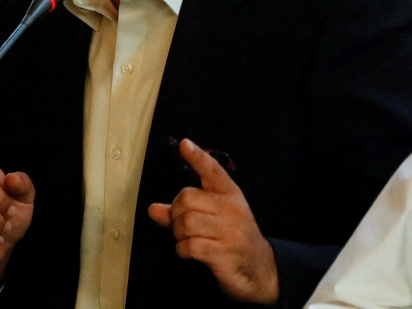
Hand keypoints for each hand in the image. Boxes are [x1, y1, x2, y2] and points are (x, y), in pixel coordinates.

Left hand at [148, 139, 278, 304]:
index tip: (184, 144)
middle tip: (181, 225)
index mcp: (230, 194)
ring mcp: (230, 231)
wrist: (259, 268)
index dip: (197, 157)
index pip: (212, 170)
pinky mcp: (224, 252)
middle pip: (187, 198)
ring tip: (186, 239)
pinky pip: (190, 245)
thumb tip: (153, 209)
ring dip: (178, 233)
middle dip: (175, 213)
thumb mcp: (212, 218)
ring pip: (186, 222)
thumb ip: (182, 212)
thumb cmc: (230, 237)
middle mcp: (231, 208)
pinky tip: (190, 252)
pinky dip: (182, 250)